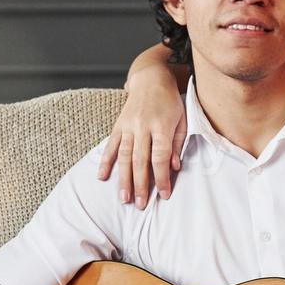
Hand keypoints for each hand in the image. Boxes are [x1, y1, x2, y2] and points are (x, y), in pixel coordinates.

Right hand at [97, 64, 186, 207]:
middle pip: (140, 160)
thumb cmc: (170, 102)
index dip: (162, 177)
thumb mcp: (182, 120)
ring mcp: (128, 126)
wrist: (151, 79)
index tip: (164, 195)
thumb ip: (178, 144)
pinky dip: (106, 161)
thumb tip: (174, 168)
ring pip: (124, 156)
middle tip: (140, 205)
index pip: (160, 157)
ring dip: (123, 179)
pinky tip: (102, 177)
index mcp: (161, 126)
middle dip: (141, 185)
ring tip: (123, 198)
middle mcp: (142, 126)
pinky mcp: (118, 125)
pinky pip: (111, 145)